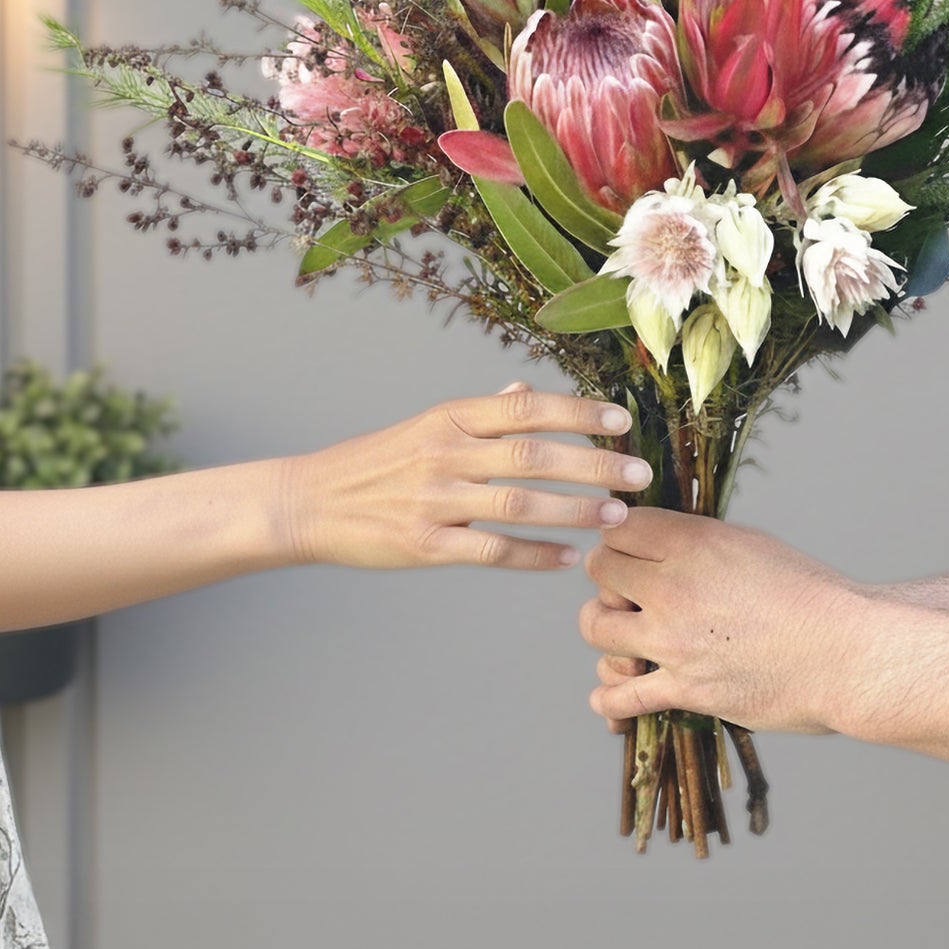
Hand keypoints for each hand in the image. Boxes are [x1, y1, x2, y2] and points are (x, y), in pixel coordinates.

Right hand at [286, 383, 650, 570]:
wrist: (309, 502)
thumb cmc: (376, 462)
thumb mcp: (426, 424)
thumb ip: (481, 411)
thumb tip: (527, 389)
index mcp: (450, 418)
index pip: (526, 408)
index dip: (577, 411)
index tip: (621, 420)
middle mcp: (446, 453)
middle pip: (534, 455)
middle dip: (594, 464)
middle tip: (639, 474)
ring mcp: (434, 500)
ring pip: (520, 504)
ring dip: (574, 510)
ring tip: (616, 516)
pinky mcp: (424, 545)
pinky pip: (491, 551)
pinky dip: (534, 556)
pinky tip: (568, 559)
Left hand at [579, 508, 862, 732]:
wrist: (847, 653)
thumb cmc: (811, 595)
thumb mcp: (752, 544)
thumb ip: (699, 542)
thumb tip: (662, 544)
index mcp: (694, 543)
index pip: (619, 525)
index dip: (620, 535)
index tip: (631, 548)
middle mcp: (674, 587)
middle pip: (599, 569)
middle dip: (610, 577)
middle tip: (629, 590)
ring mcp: (674, 641)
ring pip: (596, 627)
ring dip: (606, 629)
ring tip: (625, 635)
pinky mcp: (684, 690)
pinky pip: (620, 697)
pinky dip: (609, 698)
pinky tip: (611, 695)